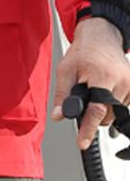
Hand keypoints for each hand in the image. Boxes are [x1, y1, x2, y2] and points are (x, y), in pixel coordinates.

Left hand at [53, 17, 129, 148]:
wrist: (102, 37)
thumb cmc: (84, 52)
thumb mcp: (66, 70)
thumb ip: (63, 94)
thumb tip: (59, 115)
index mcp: (103, 76)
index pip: (97, 110)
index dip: (88, 128)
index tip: (83, 142)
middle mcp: (122, 81)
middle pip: (106, 115)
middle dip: (93, 114)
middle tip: (84, 95)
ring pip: (115, 113)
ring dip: (102, 108)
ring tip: (95, 88)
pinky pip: (122, 106)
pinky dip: (111, 103)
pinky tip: (105, 89)